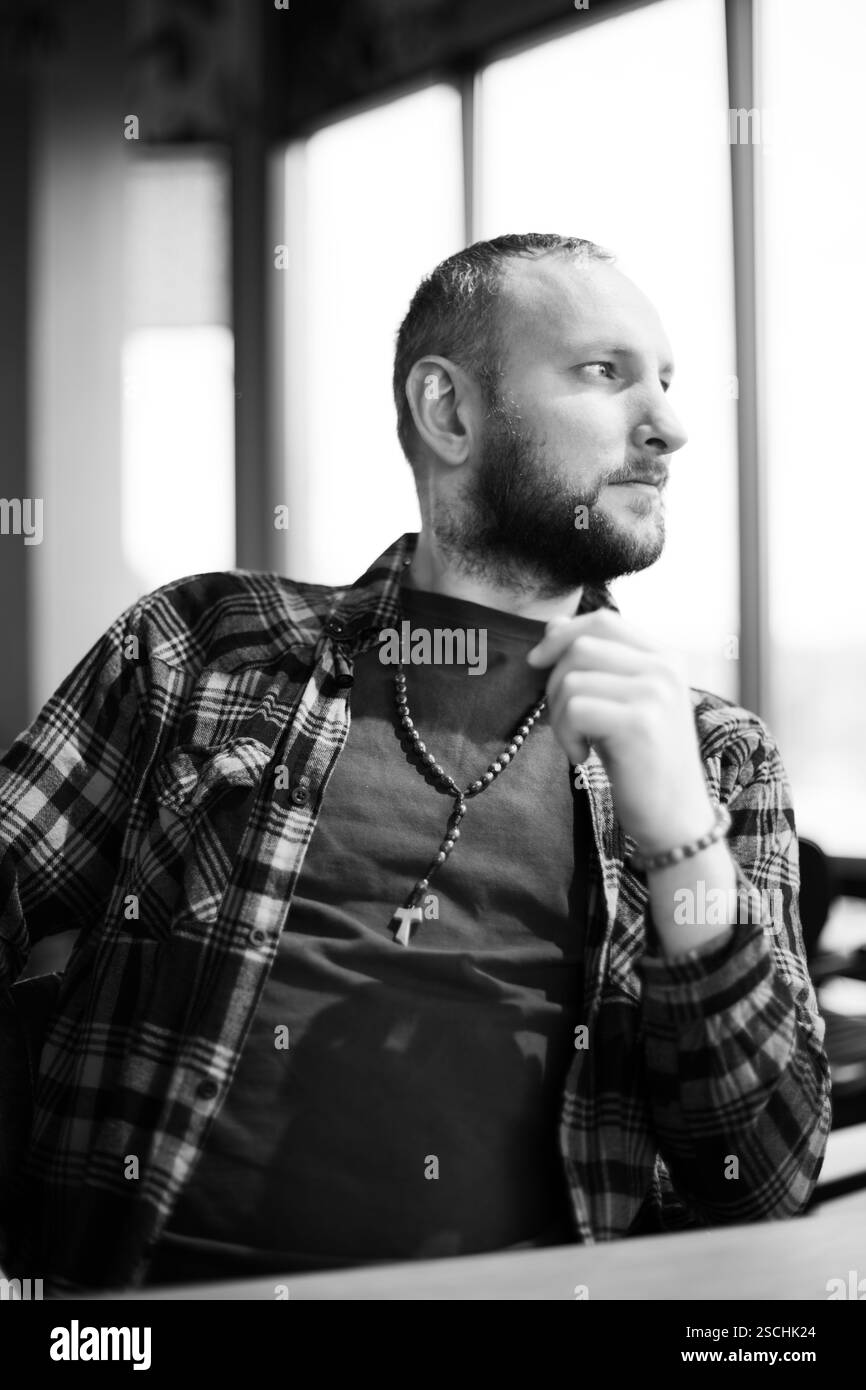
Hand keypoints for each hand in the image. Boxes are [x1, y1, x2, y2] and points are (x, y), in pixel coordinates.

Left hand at [527, 609, 715, 854]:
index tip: (538, 663)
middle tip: (564, 720)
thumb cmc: (643, 761)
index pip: (603, 620)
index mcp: (666, 657)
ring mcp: (656, 693)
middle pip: (581, 646)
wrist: (676, 818)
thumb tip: (553, 625)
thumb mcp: (623, 702)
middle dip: (555, 682)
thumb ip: (598, 664)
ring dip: (559, 715)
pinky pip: (575, 710)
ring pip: (572, 679)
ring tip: (578, 741)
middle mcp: (666, 668)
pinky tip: (583, 756)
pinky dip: (566, 736)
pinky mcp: (640, 723)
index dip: (562, 635)